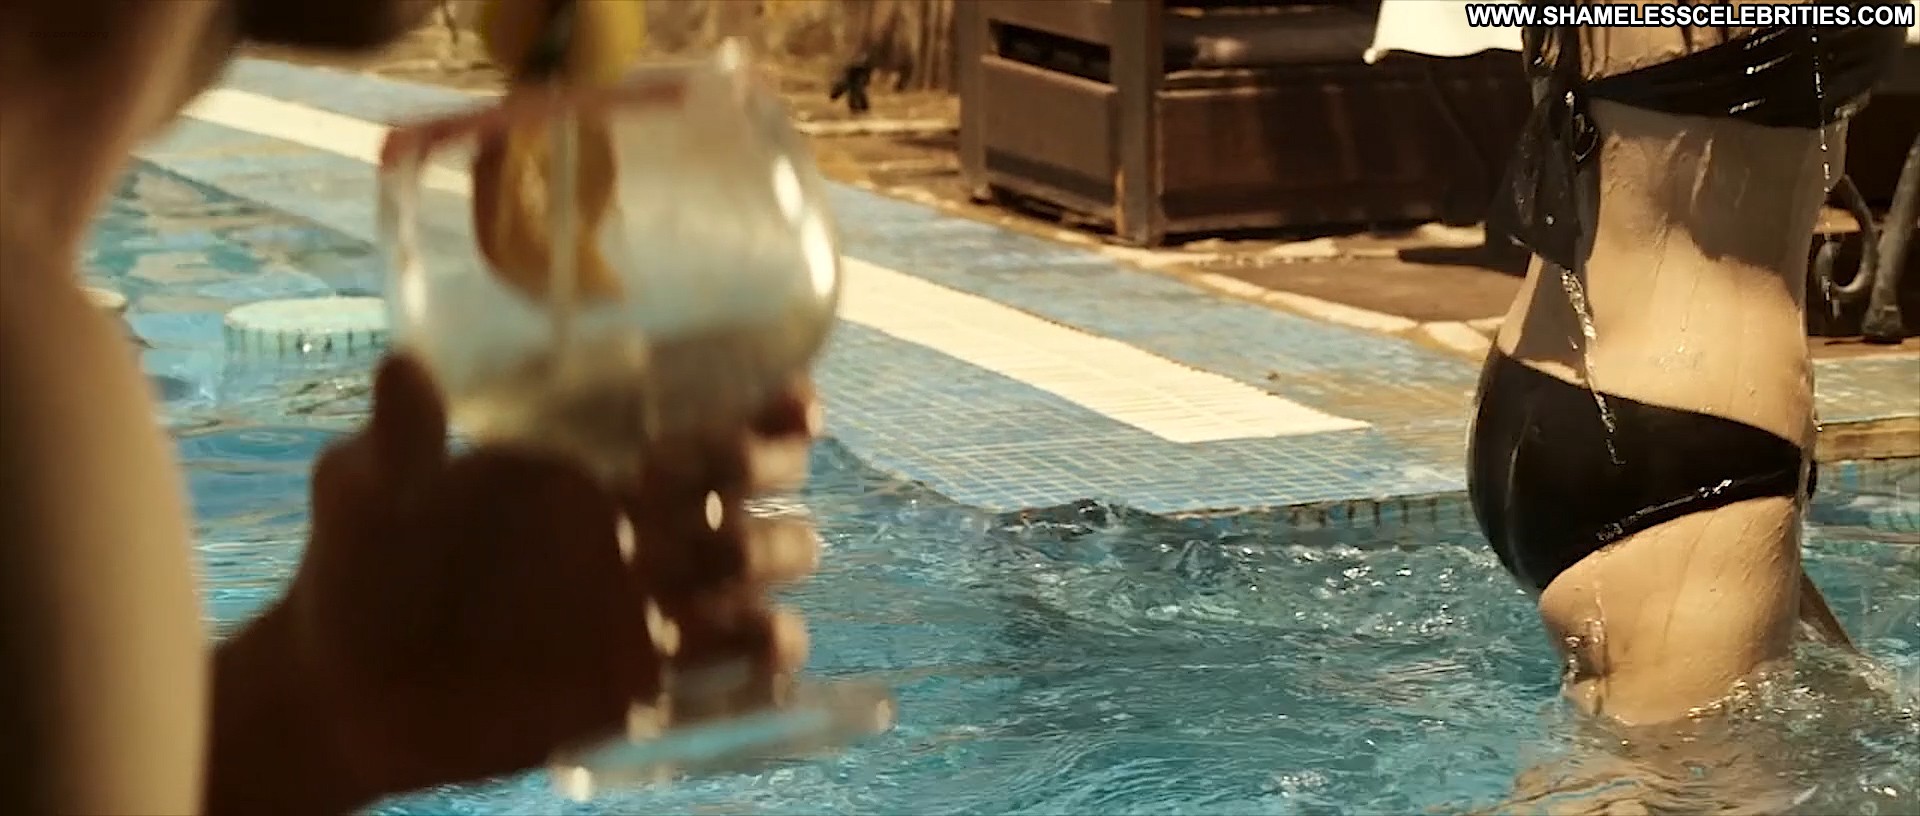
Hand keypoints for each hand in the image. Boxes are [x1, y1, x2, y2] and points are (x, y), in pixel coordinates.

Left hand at [258, 354, 821, 802]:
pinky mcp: (649, 673)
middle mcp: (637, 513)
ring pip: (764, 557)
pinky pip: (740, 660)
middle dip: (764, 466)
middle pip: (751, 473)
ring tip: (725, 572)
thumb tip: (402, 366)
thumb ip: (399, 440)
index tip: (789, 397)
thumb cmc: (359, 570)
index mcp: (588, 453)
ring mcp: (650, 593)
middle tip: (728, 473)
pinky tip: (761, 647)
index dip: (760, 395)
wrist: (349, 692)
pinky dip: (767, 653)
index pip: (698, 404)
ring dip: (771, 555)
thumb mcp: (368, 494)